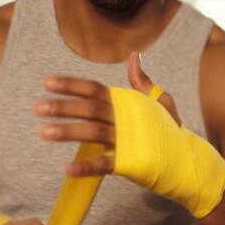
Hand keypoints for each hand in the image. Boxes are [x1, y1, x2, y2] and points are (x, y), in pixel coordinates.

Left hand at [34, 50, 180, 176]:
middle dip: (62, 107)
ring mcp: (127, 140)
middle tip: (37, 107)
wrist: (187, 158)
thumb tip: (134, 57)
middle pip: (89, 109)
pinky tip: (67, 168)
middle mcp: (125, 118)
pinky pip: (104, 164)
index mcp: (127, 102)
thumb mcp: (160, 101)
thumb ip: (142, 82)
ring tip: (42, 132)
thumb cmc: (170, 129)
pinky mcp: (130, 163)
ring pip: (92, 133)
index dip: (71, 85)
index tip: (47, 83)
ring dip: (66, 131)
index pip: (94, 90)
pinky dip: (86, 167)